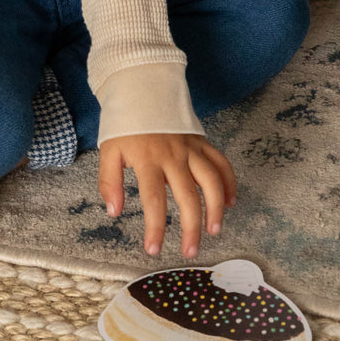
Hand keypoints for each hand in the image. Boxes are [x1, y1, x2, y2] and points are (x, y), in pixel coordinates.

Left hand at [98, 133, 236, 259]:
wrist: (143, 88)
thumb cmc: (125, 125)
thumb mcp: (109, 151)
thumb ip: (109, 182)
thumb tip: (114, 212)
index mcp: (148, 160)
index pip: (153, 200)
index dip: (155, 228)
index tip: (154, 250)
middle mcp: (174, 156)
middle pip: (188, 196)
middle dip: (191, 227)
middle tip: (190, 251)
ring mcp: (191, 149)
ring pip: (211, 181)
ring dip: (216, 207)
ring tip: (215, 230)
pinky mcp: (202, 142)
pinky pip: (221, 163)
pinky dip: (230, 182)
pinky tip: (231, 202)